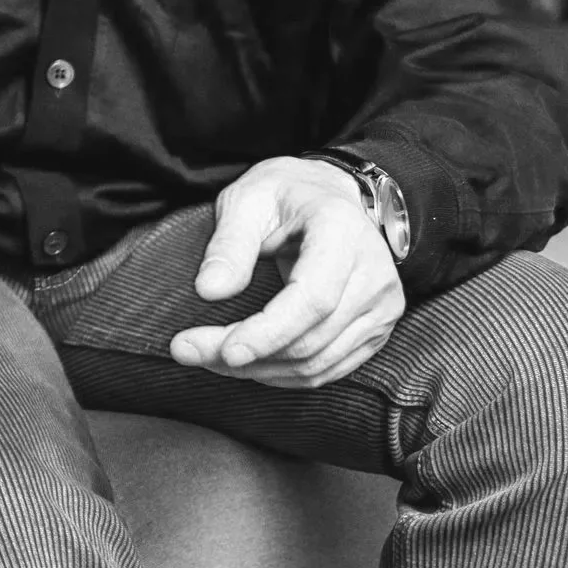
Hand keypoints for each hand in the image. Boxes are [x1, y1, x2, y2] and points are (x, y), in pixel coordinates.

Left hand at [169, 157, 404, 389]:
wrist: (329, 195)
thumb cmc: (284, 194)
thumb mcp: (247, 200)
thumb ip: (229, 244)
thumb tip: (208, 291)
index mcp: (343, 233)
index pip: (312, 298)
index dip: (268, 332)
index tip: (224, 350)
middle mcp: (373, 274)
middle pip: (310, 338)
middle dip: (246, 354)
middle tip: (186, 349)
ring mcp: (381, 307)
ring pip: (316, 362)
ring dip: (258, 369)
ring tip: (207, 355)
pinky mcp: (374, 331)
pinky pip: (327, 369)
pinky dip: (282, 373)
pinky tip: (246, 362)